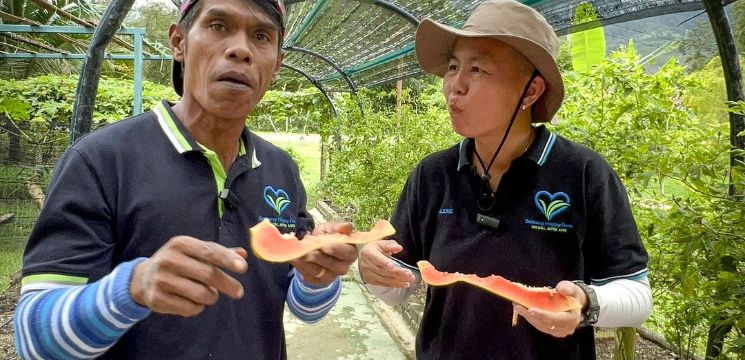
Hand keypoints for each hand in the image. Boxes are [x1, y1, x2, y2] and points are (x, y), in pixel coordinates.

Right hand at [130, 236, 247, 316]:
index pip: (209, 251)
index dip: (227, 260)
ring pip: (201, 294)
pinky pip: (189, 308)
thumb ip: (218, 253)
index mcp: (180, 244)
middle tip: (239, 292)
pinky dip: (198, 307)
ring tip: (210, 294)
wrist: (143, 278)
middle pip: (208, 274)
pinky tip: (193, 301)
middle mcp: (169, 259)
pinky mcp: (157, 299)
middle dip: (228, 284)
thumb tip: (242, 254)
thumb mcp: (194, 252)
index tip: (243, 268)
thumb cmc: (177, 262)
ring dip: (212, 297)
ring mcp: (162, 280)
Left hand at [290, 222, 357, 285]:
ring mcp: (331, 276)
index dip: (333, 248)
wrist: (315, 250)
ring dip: (305, 260)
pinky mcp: (318, 281)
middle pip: (330, 263)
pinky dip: (300, 266)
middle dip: (317, 255)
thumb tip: (348, 226)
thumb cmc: (326, 238)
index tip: (322, 243)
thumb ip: (338, 227)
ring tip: (298, 250)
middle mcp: (343, 267)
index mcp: (350, 253)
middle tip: (306, 245)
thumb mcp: (330, 229)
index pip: (345, 252)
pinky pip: (308, 275)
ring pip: (317, 270)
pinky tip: (295, 257)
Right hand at [358, 240, 415, 287]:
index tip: (393, 266)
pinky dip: (396, 285)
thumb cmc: (374, 249)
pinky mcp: (372, 281)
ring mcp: (369, 274)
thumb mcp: (381, 243)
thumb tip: (399, 248)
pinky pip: (385, 284)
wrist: (363, 258)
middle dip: (398, 273)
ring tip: (410, 279)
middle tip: (409, 274)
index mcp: (369, 253)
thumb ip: (390, 245)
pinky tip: (405, 284)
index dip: (385, 263)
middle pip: (384, 270)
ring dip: (399, 280)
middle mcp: (367, 265)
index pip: (377, 259)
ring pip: (386, 279)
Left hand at [512, 281, 587, 336]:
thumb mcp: (571, 288)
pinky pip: (539, 325)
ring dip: (527, 316)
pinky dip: (530, 317)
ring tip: (517, 305)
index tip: (530, 309)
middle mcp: (566, 329)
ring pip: (540, 326)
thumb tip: (561, 289)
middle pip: (545, 324)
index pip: (556, 319)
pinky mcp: (551, 330)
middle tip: (518, 305)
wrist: (573, 304)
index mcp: (572, 319)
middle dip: (530, 315)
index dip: (543, 315)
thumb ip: (568, 288)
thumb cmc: (571, 295)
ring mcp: (558, 332)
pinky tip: (521, 309)